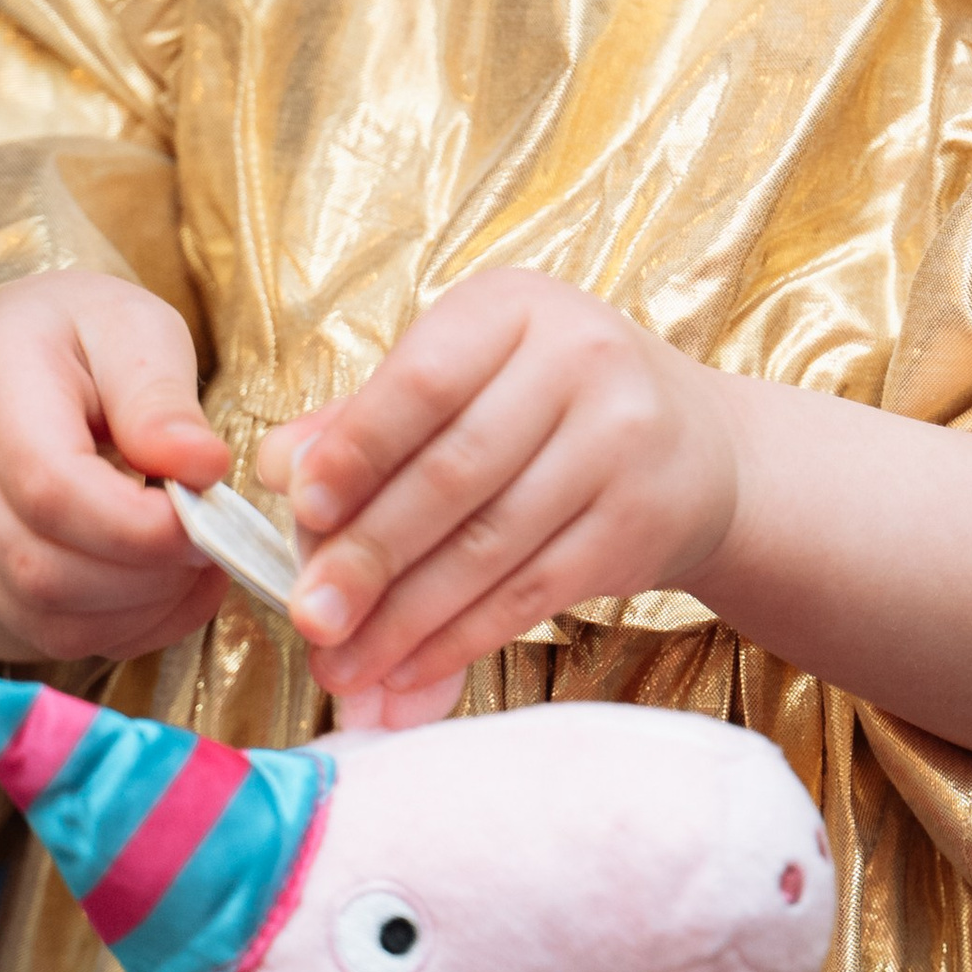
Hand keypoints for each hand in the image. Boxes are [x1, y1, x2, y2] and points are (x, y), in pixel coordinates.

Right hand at [0, 272, 227, 667]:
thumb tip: (202, 468)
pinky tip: (169, 588)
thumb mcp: (134, 327)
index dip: (138, 526)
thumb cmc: (83, 333)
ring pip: (43, 618)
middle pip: (42, 569)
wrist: (11, 353)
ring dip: (141, 610)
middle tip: (215, 541)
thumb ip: (161, 398)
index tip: (209, 515)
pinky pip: (49, 635)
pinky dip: (125, 628)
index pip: (49, 489)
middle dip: (148, 575)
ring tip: (197, 562)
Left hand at [255, 271, 737, 702]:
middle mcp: (580, 359)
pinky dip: (463, 636)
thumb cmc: (548, 405)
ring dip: (406, 616)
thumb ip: (367, 417)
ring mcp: (621, 441)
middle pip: (454, 472)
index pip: (421, 381)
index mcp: (514, 306)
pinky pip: (534, 591)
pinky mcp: (641, 521)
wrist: (697, 446)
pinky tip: (411, 664)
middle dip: (370, 555)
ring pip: (491, 544)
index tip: (300, 511)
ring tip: (344, 664)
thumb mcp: (467, 377)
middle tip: (309, 617)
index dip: (357, 450)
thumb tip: (275, 466)